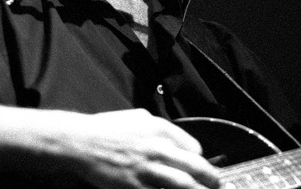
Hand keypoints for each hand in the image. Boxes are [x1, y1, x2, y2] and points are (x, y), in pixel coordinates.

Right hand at [66, 109, 220, 188]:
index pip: (193, 147)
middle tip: (219, 186)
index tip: (202, 169)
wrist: (81, 142)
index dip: (200, 161)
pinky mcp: (136, 186)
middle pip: (195, 167)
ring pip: (184, 185)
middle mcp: (158, 148)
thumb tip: (175, 139)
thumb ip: (158, 128)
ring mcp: (148, 169)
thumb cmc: (106, 129)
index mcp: (159, 128)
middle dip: (212, 179)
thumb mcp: (137, 117)